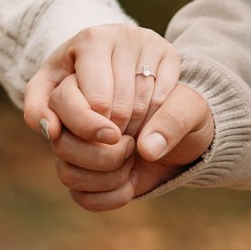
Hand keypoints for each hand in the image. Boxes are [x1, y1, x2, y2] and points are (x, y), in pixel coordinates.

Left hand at [23, 24, 181, 139]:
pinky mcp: (170, 53)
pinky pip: (166, 99)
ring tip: (122, 132)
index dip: (91, 128)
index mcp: (89, 39)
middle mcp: (122, 34)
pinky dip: (155, 119)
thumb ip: (37, 108)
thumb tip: (50, 129)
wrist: (108, 60)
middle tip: (106, 139)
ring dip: (134, 130)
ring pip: (145, 105)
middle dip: (112, 133)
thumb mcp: (49, 89)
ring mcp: (149, 42)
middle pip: (121, 107)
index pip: (95, 101)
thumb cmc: (73, 80)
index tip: (91, 138)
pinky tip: (143, 121)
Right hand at [46, 78, 215, 211]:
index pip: (67, 97)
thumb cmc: (185, 110)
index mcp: (93, 55)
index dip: (94, 122)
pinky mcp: (79, 166)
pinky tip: (130, 182)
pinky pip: (77, 191)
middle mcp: (73, 92)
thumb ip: (175, 118)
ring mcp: (71, 133)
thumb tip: (147, 149)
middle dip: (102, 151)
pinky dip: (107, 195)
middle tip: (130, 144)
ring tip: (132, 157)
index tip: (119, 134)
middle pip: (58, 132)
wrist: (186, 135)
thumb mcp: (192, 107)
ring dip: (105, 171)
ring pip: (64, 160)